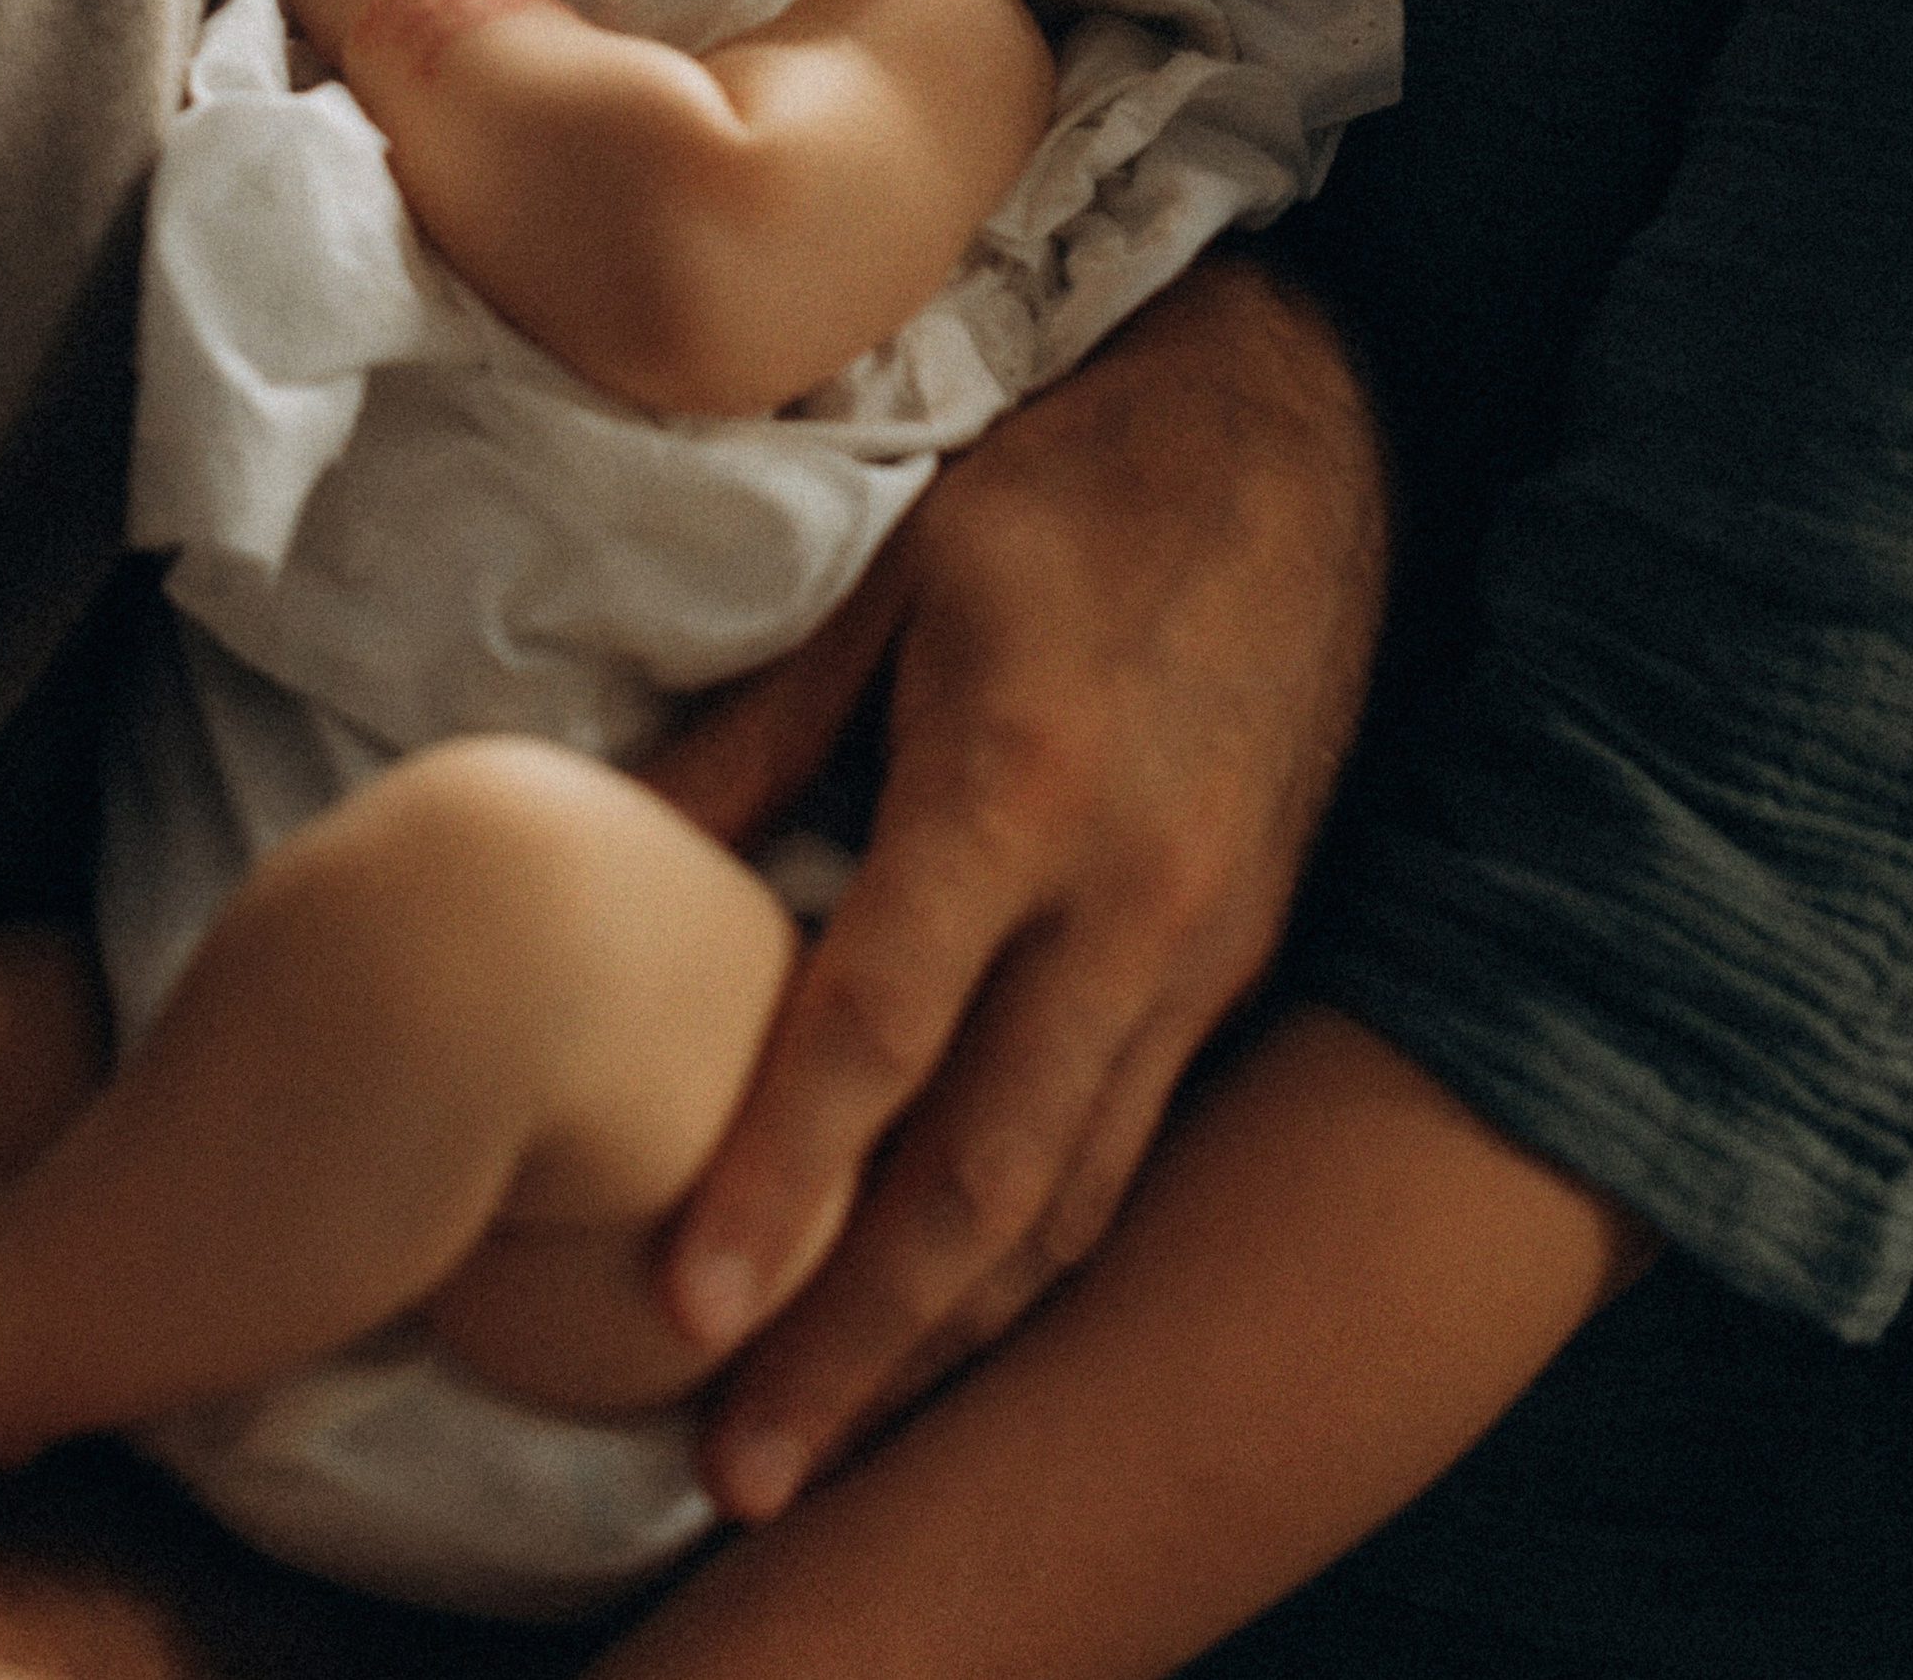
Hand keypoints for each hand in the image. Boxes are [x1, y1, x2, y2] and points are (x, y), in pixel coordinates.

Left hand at [647, 256, 1386, 1519]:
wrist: (1309, 436)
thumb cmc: (1072, 480)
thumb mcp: (891, 571)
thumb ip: (756, 737)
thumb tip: (604, 855)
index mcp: (1019, 783)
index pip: (881, 1030)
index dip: (779, 1183)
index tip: (682, 1312)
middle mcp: (1131, 898)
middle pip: (989, 1178)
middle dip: (861, 1343)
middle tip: (743, 1477)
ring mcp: (1207, 943)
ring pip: (1075, 1198)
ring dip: (951, 1339)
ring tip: (828, 1440)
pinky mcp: (1247, 957)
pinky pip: (1134, 1145)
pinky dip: (1044, 1257)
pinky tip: (960, 1321)